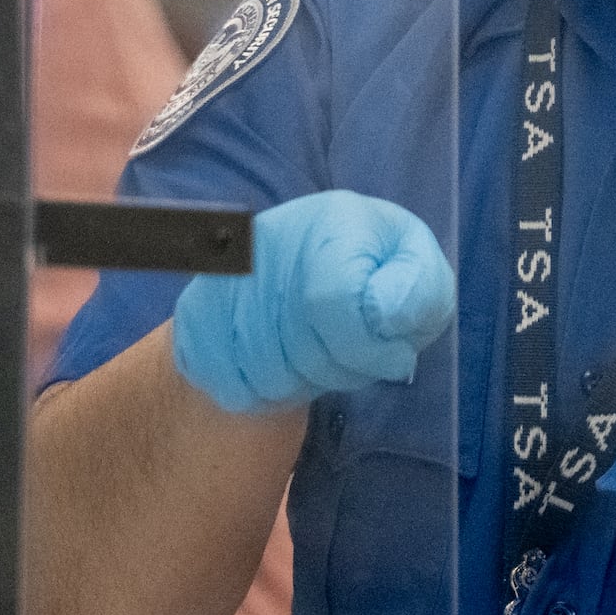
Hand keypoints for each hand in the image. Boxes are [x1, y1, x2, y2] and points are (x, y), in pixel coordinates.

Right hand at [170, 190, 457, 412]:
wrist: (303, 269)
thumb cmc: (377, 272)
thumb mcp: (419, 273)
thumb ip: (418, 291)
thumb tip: (386, 317)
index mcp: (333, 221)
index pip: (334, 301)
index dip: (370, 346)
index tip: (395, 355)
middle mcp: (268, 240)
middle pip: (303, 347)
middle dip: (344, 368)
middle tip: (356, 354)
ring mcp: (225, 279)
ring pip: (267, 372)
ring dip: (305, 382)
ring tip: (321, 355)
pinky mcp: (196, 317)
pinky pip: (233, 384)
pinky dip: (266, 393)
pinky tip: (284, 366)